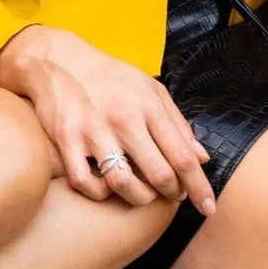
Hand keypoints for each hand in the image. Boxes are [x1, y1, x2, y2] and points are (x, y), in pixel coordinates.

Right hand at [0, 25, 213, 214]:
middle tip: (172, 195)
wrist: (59, 60)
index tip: (209, 208)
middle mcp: (123, 118)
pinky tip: (106, 186)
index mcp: (147, 105)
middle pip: (159, 174)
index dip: (199, 187)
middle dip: (172, 194)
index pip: (182, 156)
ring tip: (143, 193)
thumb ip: (177, 123)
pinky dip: (100, 193)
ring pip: (124, 184)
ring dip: (139, 198)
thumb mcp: (150, 89)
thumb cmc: (110, 78)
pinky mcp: (66, 140)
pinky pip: (87, 183)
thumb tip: (202, 157)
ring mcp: (93, 130)